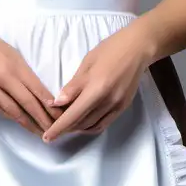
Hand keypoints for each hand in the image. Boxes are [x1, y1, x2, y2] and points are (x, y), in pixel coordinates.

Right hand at [0, 14, 55, 134]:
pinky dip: (10, 116)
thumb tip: (39, 92)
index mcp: (12, 65)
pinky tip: (19, 122)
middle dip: (41, 120)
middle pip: (25, 104)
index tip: (60, 116)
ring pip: (10, 111)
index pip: (36, 89)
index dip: (49, 106)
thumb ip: (24, 72)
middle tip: (53, 131)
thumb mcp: (11, 52)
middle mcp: (0, 78)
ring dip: (27, 123)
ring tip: (39, 131)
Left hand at [42, 23, 153, 140]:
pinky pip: (104, 123)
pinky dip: (91, 126)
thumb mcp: (87, 63)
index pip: (73, 114)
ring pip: (92, 125)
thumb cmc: (109, 50)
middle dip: (66, 128)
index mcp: (96, 88)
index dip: (59, 128)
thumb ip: (73, 86)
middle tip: (53, 127)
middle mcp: (108, 101)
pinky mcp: (123, 106)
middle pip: (82, 122)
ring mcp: (117, 105)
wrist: (138, 48)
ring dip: (77, 128)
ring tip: (66, 125)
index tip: (47, 137)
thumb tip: (56, 103)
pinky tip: (83, 123)